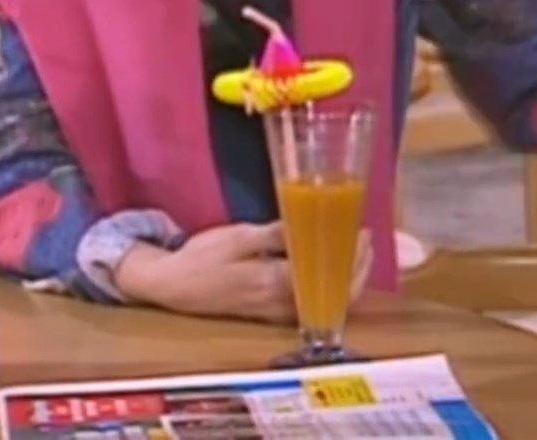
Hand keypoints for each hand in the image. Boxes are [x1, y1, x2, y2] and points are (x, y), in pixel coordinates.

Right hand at [116, 223, 374, 324]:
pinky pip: (310, 303)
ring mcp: (274, 312)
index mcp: (273, 283)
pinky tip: (327, 265)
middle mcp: (279, 304)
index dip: (352, 259)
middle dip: (357, 270)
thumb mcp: (238, 236)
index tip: (363, 234)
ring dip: (344, 278)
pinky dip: (326, 285)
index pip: (328, 277)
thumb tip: (310, 224)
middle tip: (366, 241)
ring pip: (323, 301)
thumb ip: (276, 234)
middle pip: (334, 296)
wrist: (171, 286)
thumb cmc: (202, 257)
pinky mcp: (268, 312)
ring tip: (354, 249)